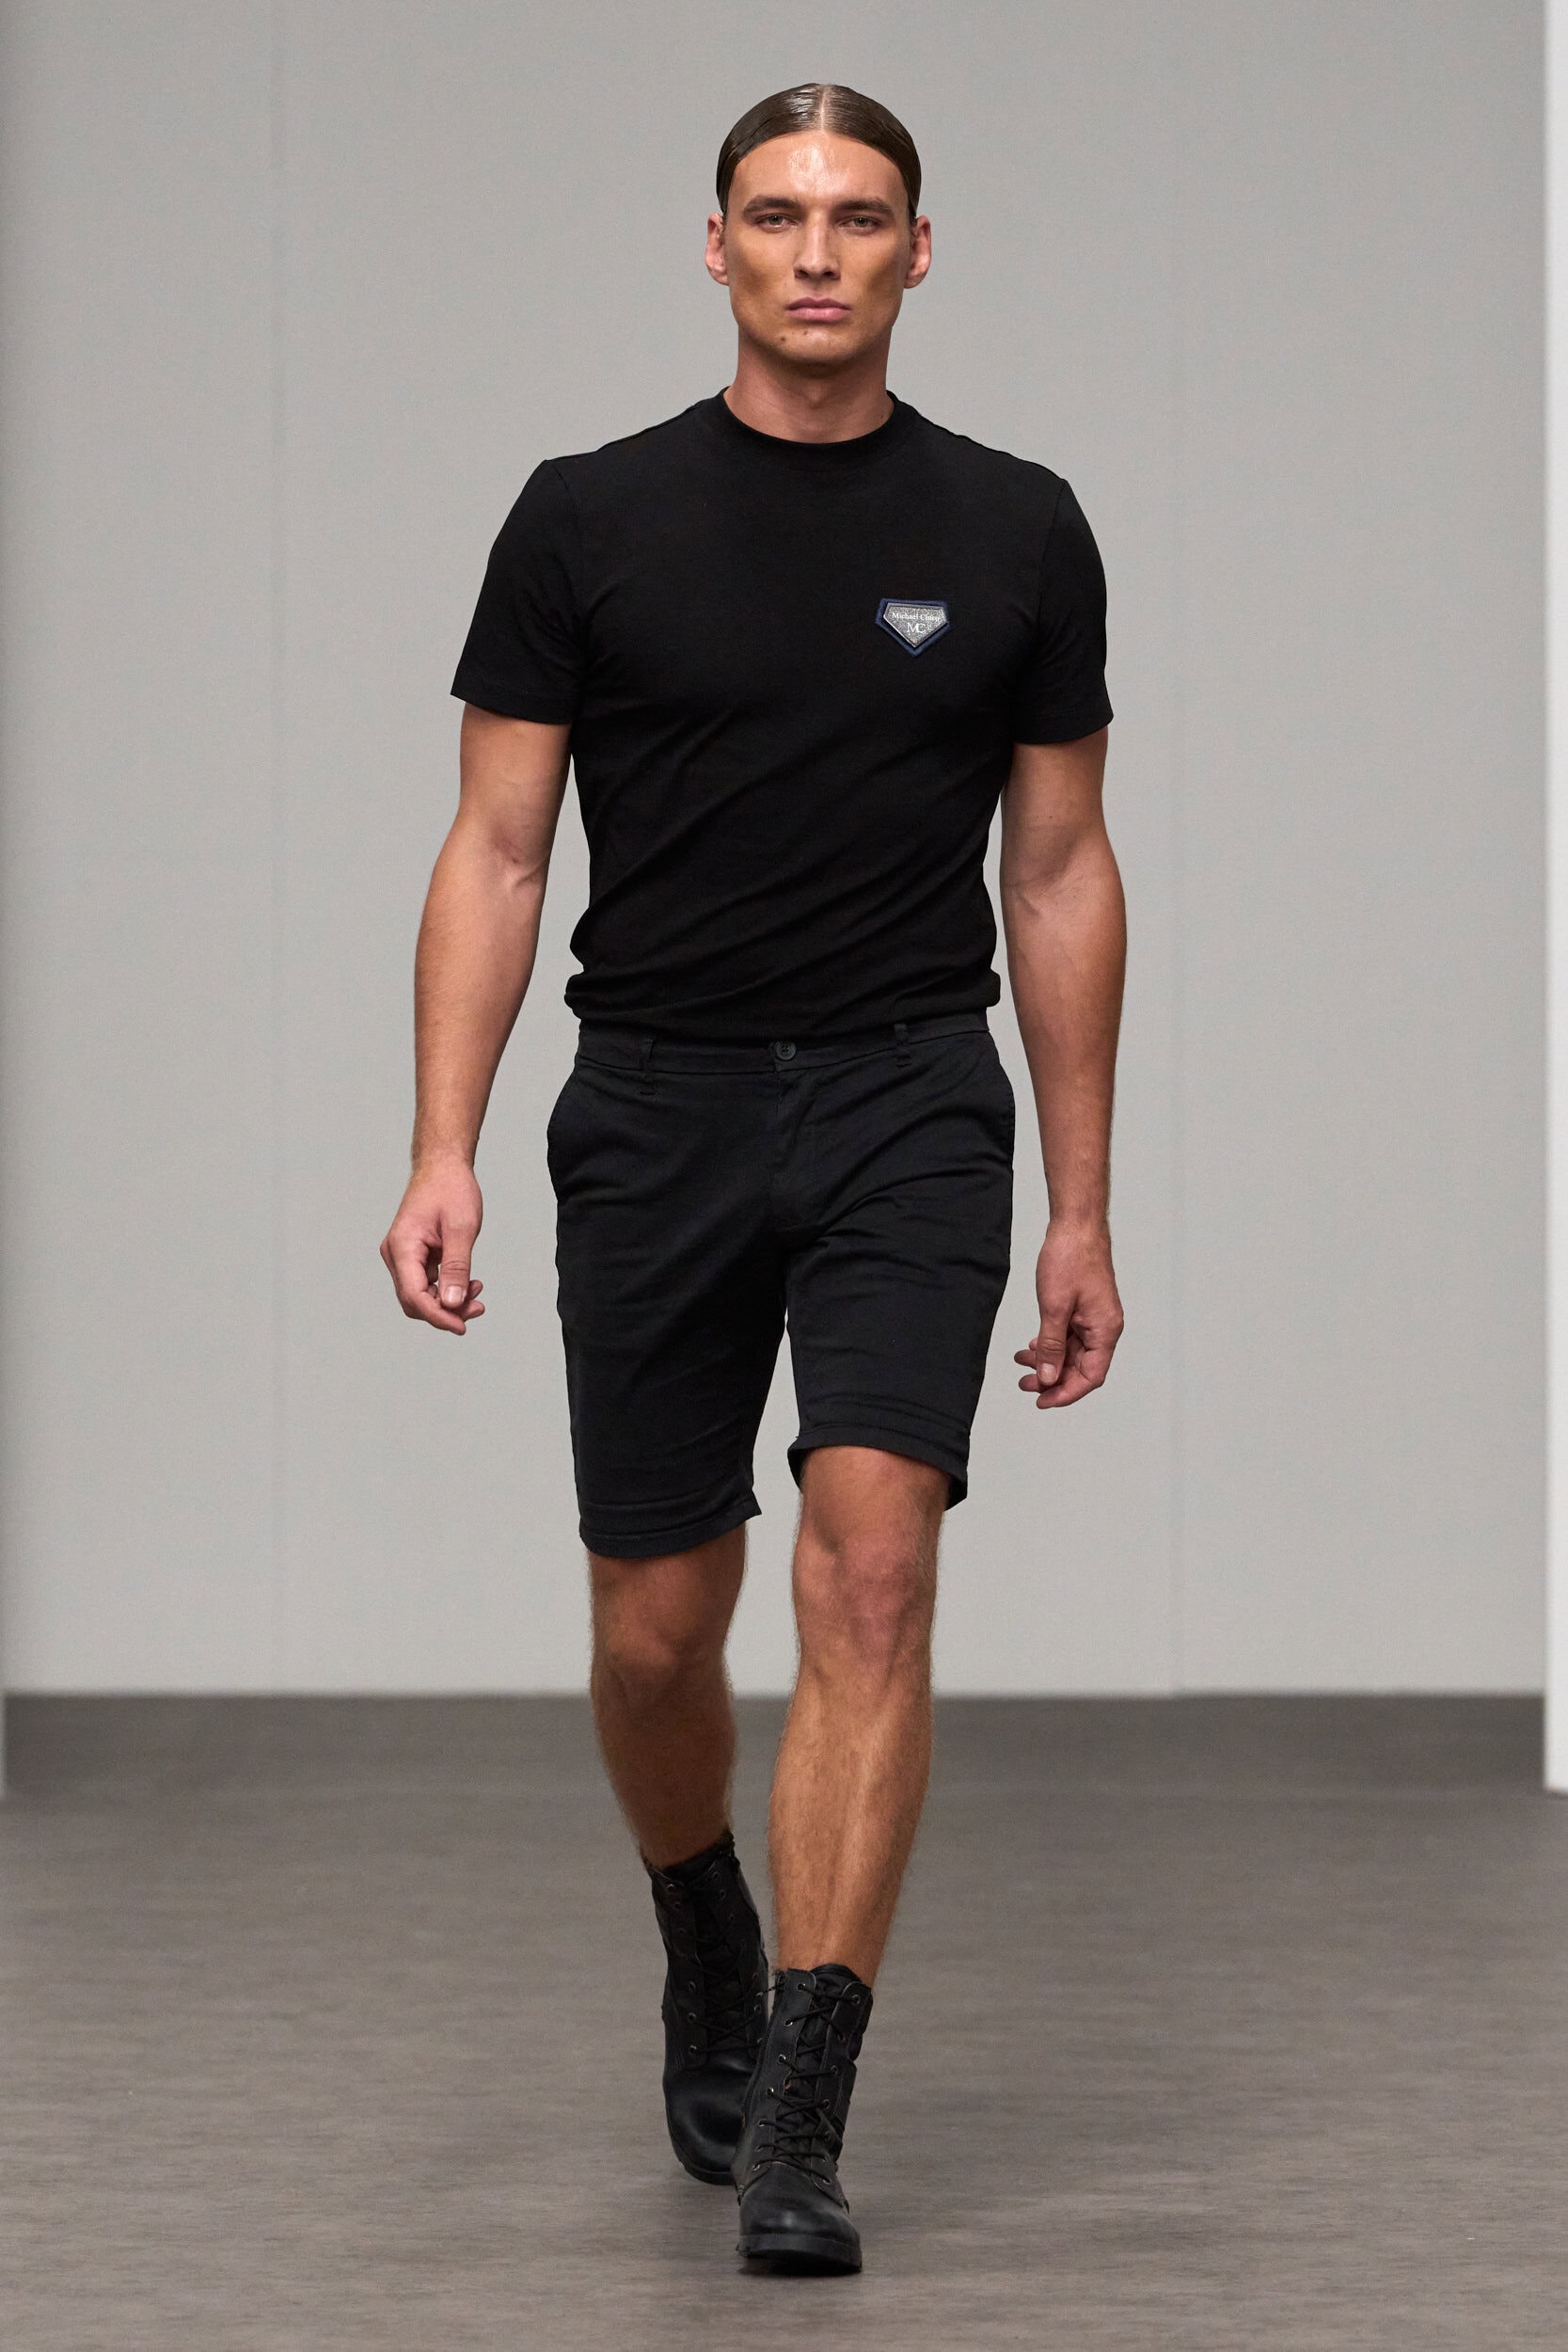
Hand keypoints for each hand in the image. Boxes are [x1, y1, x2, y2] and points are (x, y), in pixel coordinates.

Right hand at [380, 1157, 485, 1335]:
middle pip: (415, 1301)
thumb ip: (457, 1267)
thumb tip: (452, 1303)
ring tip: (477, 1294)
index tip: (462, 1326)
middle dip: (445, 1311)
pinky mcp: (412, 1255)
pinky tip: (469, 1284)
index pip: (415, 1296)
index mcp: (402, 1247)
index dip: (438, 1316)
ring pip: (420, 1295)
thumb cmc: (451, 1189)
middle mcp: (395, 1254)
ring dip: (448, 1302)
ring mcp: (401, 1255)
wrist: (443, 1166)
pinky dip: (446, 1289)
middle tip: (478, 1308)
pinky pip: (425, 1283)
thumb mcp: (461, 1228)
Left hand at [1015, 1220, 1123, 1408]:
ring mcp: (1094, 1318)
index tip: (1041, 1400)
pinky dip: (1050, 1344)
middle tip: (1024, 1384)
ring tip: (1020, 1363)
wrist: (1075, 1225)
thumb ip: (1051, 1346)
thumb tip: (1048, 1378)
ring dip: (1047, 1361)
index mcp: (1105, 1330)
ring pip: (1072, 1353)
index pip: (1090, 1377)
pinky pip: (1069, 1337)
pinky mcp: (1083, 1308)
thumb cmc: (1070, 1259)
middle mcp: (1104, 1327)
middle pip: (1081, 1368)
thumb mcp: (1054, 1307)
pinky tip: (1031, 1346)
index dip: (1066, 1393)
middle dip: (1052, 1379)